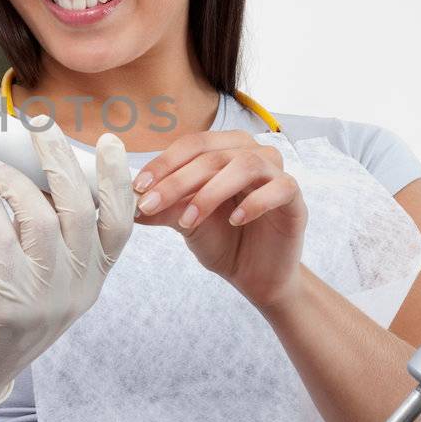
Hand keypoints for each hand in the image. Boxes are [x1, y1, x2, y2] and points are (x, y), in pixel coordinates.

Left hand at [0, 118, 133, 421]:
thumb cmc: (0, 319)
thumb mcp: (43, 284)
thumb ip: (55, 241)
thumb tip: (45, 177)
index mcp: (91, 281)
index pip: (120, 224)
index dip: (117, 180)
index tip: (109, 141)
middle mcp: (75, 289)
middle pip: (82, 210)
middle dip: (61, 161)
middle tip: (41, 127)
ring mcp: (43, 297)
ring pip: (40, 217)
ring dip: (11, 179)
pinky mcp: (4, 300)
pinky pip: (1, 235)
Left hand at [133, 130, 306, 311]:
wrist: (256, 276)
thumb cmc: (223, 242)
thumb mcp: (186, 223)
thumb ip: (163, 207)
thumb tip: (125, 202)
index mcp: (224, 151)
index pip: (192, 145)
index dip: (164, 163)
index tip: (139, 187)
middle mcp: (251, 153)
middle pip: (213, 154)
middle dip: (178, 180)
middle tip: (152, 205)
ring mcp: (276, 173)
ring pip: (245, 165)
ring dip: (211, 192)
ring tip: (189, 221)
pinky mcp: (295, 197)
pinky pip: (279, 187)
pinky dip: (254, 202)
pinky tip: (234, 220)